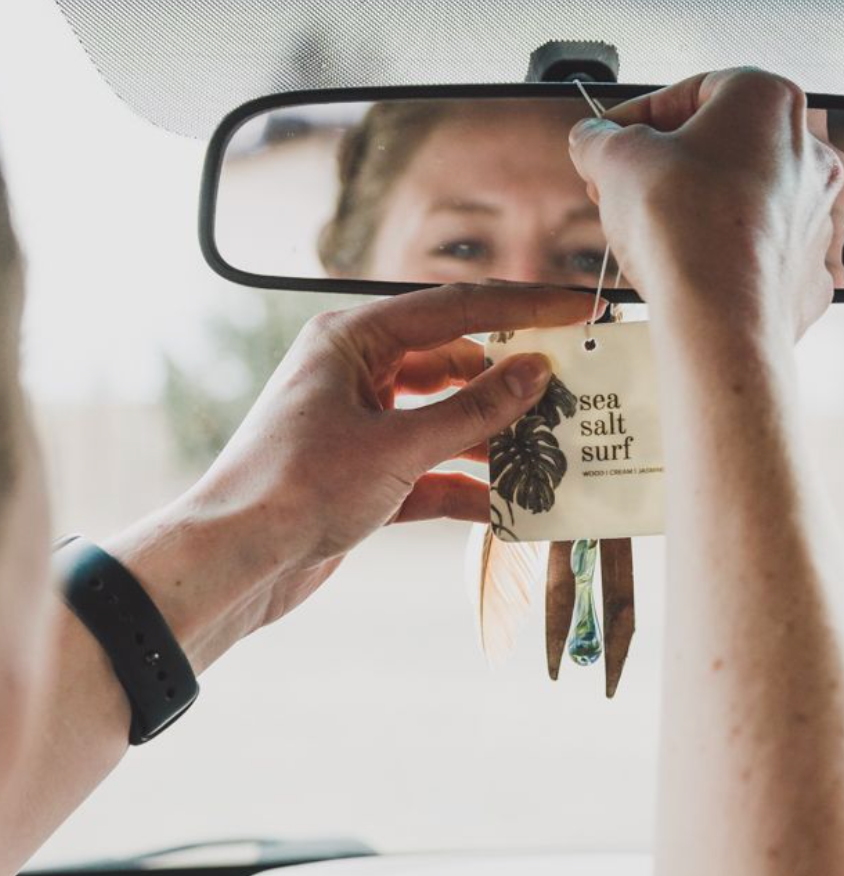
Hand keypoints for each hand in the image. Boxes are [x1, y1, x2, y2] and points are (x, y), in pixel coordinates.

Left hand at [105, 283, 592, 668]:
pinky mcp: (365, 473)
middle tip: (572, 384)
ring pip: (446, 416)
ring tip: (549, 446)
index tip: (579, 312)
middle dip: (511, 380)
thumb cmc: (297, 488)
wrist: (232, 566)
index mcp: (355, 339)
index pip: (457, 309)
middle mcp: (358, 372)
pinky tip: (508, 504)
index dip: (524, 309)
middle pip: (454, 361)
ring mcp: (362, 423)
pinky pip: (431, 468)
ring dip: (493, 436)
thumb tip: (536, 372)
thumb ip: (474, 409)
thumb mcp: (397, 446)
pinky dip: (467, 484)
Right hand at [568, 69, 843, 338]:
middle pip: (723, 143)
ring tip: (652, 226)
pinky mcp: (811, 266)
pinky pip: (761, 246)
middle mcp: (806, 150)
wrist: (721, 315)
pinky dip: (728, 250)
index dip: (641, 115)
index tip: (614, 136)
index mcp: (768, 101)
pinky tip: (691, 262)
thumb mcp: (614, 158)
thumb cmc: (687, 228)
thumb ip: (599, 137)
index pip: (693, 90)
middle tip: (626, 182)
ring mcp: (817, 211)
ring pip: (746, 194)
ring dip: (699, 203)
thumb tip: (594, 139)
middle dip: (669, 162)